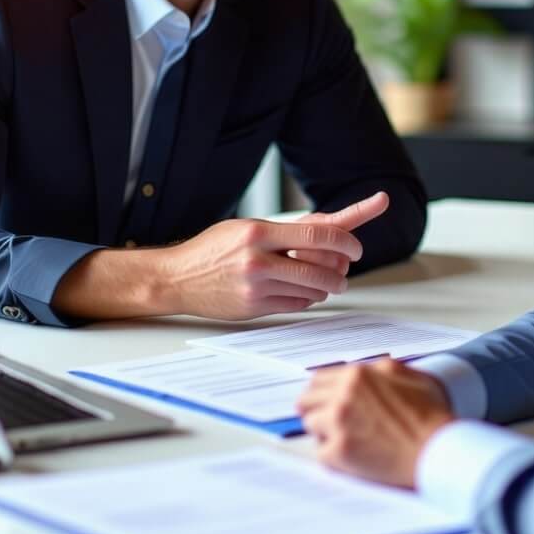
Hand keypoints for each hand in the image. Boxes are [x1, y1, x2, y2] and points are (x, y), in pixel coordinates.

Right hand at [165, 195, 383, 319]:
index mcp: (259, 233)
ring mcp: (257, 287)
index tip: (356, 246)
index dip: (346, 240)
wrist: (178, 278)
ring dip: (327, 285)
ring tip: (325, 279)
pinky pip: (297, 305)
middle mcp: (259, 260)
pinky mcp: (255, 308)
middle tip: (346, 268)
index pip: (317, 235)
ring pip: (313, 289)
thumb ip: (288, 229)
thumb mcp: (248, 227)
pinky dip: (308, 298)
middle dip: (342, 270)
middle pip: (321, 267)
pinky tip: (304, 290)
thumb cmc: (213, 249)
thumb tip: (330, 225)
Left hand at [297, 359, 453, 487]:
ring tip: (349, 440)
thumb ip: (376, 370)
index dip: (321, 393)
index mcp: (357, 375)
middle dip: (317, 410)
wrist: (438, 448)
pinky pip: (321, 453)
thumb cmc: (429, 414)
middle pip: (306, 401)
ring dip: (325, 433)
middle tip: (330, 422)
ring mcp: (339, 423)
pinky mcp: (340, 452)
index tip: (323, 402)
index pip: (318, 379)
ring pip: (311, 425)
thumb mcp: (404, 374)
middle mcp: (343, 395)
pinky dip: (335, 456)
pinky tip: (355, 456)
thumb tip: (361, 372)